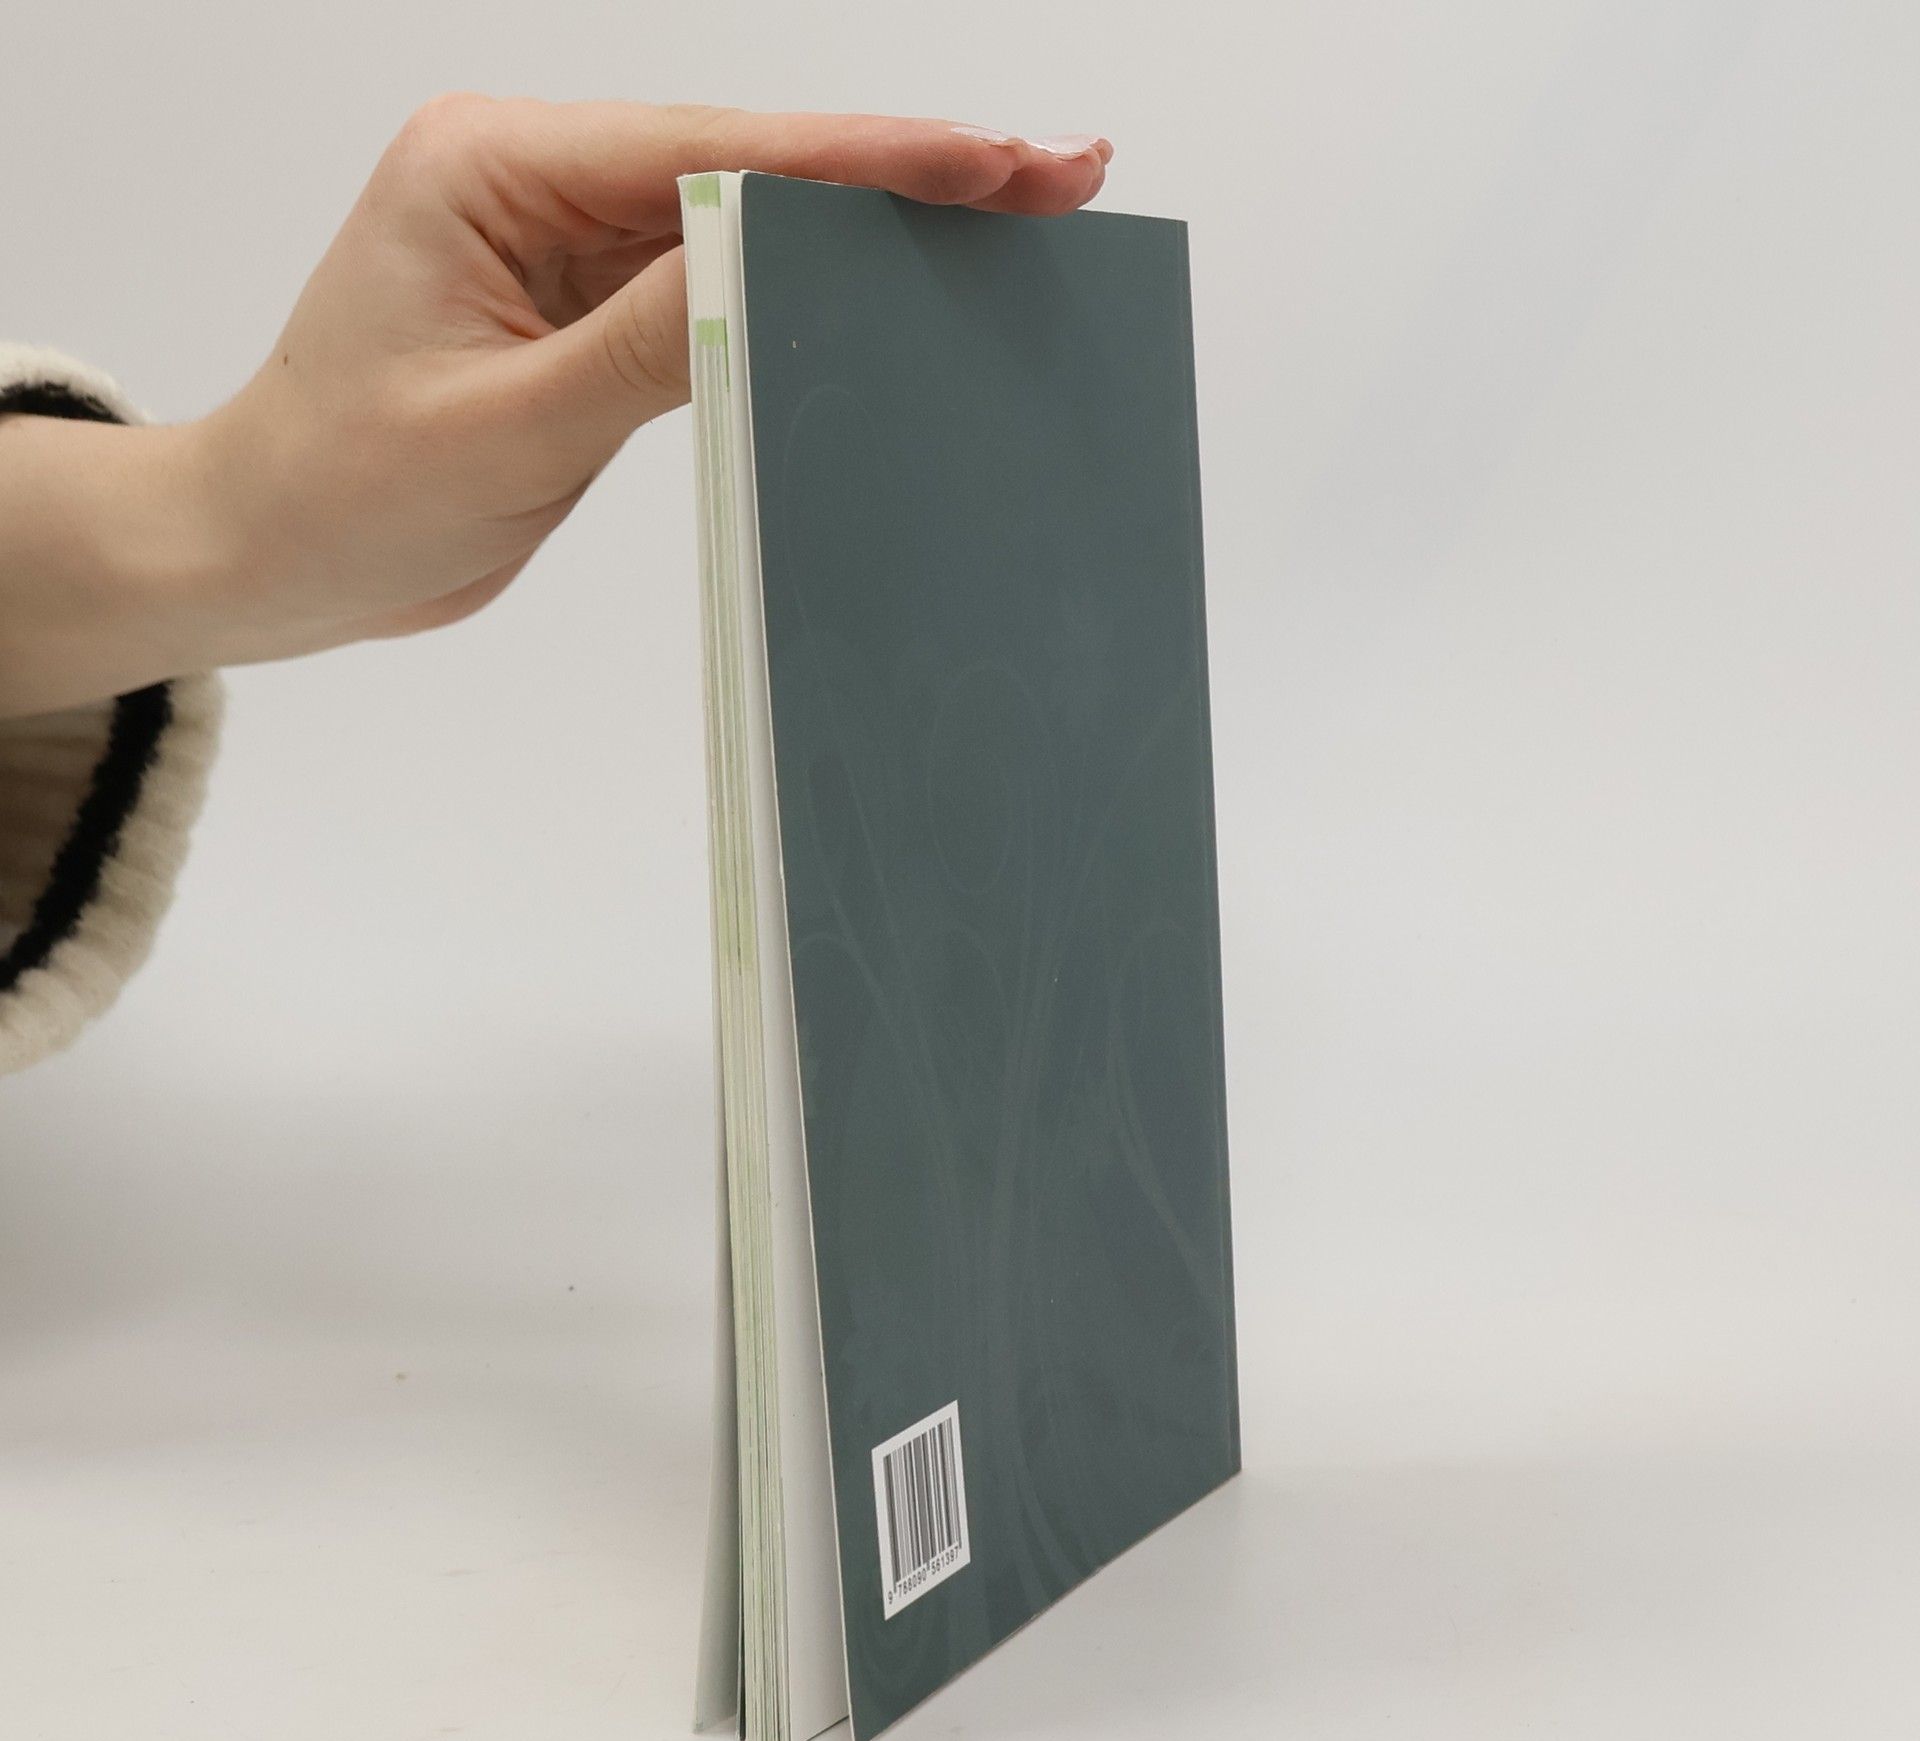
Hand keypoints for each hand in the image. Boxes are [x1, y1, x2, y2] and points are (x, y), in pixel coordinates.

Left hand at [0, 99, 1110, 715]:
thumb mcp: (506, 428)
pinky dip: (805, 293)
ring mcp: (563, 237)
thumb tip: (787, 268)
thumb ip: (648, 345)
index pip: (717, 152)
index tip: (993, 162)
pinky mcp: (584, 302)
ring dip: (869, 231)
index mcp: (494, 168)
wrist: (272, 551)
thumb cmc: (346, 492)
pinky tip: (892, 291)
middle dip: (901, 175)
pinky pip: (715, 285)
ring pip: (746, 218)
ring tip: (1008, 224)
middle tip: (1054, 174)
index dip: (868, 160)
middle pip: (751, 162)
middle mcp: (534, 178)